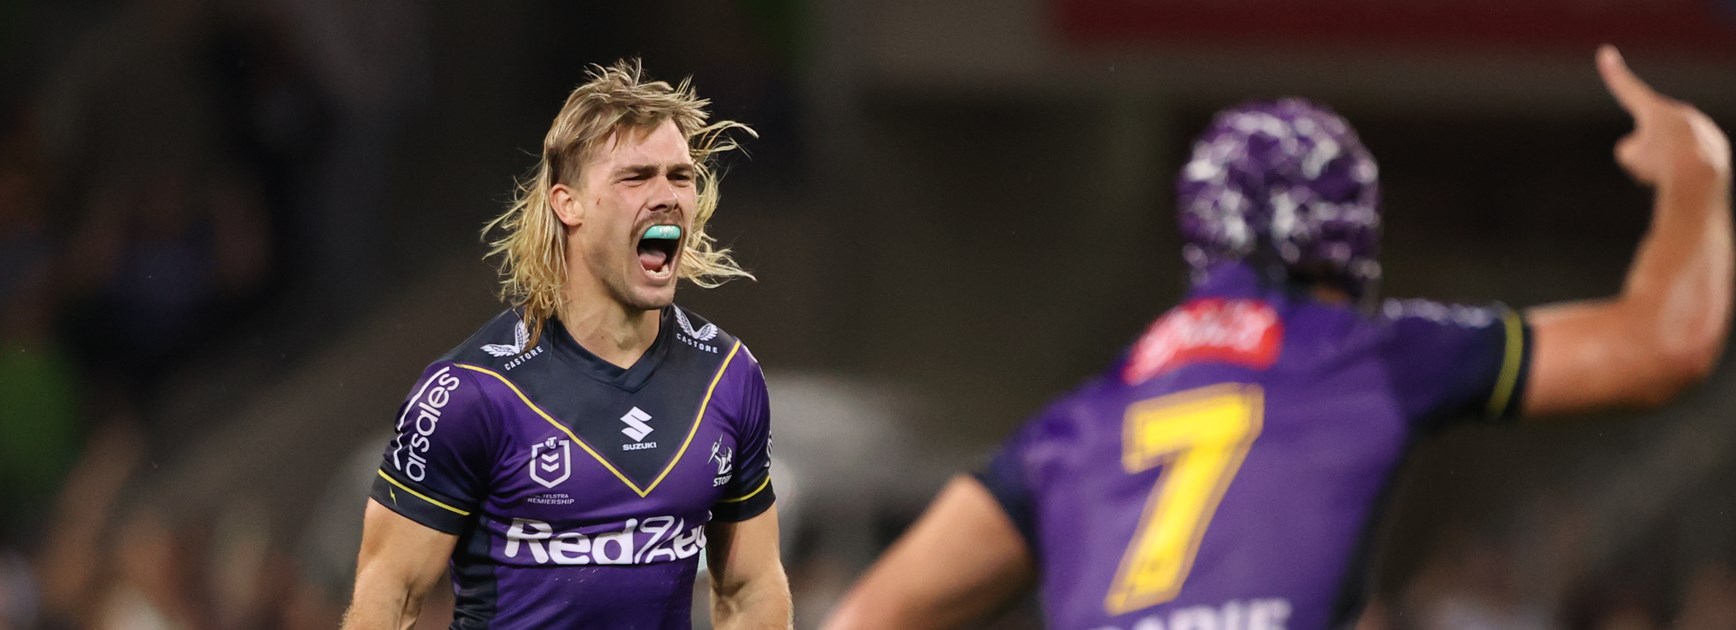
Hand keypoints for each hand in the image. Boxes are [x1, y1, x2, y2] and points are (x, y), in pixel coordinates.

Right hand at [1598, 45, 1730, 186]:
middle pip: (1650, 134)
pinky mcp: (1718, 149)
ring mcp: (1703, 129)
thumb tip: (1647, 150)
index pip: (1627, 89)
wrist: (1698, 180)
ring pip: (1672, 149)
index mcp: (1657, 110)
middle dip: (1648, 152)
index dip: (1613, 73)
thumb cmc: (1659, 165)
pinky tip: (1689, 180)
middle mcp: (1682, 113)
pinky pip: (1693, 161)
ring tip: (1671, 175)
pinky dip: (1686, 173)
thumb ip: (1632, 148)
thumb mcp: (1629, 155)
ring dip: (1667, 164)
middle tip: (1653, 166)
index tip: (1606, 52)